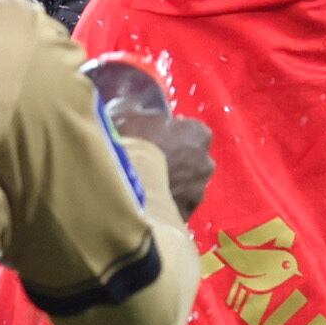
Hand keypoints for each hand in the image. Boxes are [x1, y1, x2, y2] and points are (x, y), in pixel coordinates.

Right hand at [108, 98, 214, 218]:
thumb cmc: (128, 142)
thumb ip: (140, 111)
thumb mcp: (127, 113)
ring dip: (173, 186)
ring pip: (187, 187)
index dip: (174, 135)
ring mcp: (197, 192)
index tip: (157, 138)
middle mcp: (205, 162)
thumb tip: (138, 108)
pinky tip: (148, 206)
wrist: (120, 185)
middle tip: (152, 165)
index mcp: (198, 133)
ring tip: (148, 188)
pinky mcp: (186, 216)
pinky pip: (177, 209)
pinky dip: (166, 207)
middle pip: (194, 161)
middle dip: (179, 162)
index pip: (193, 131)